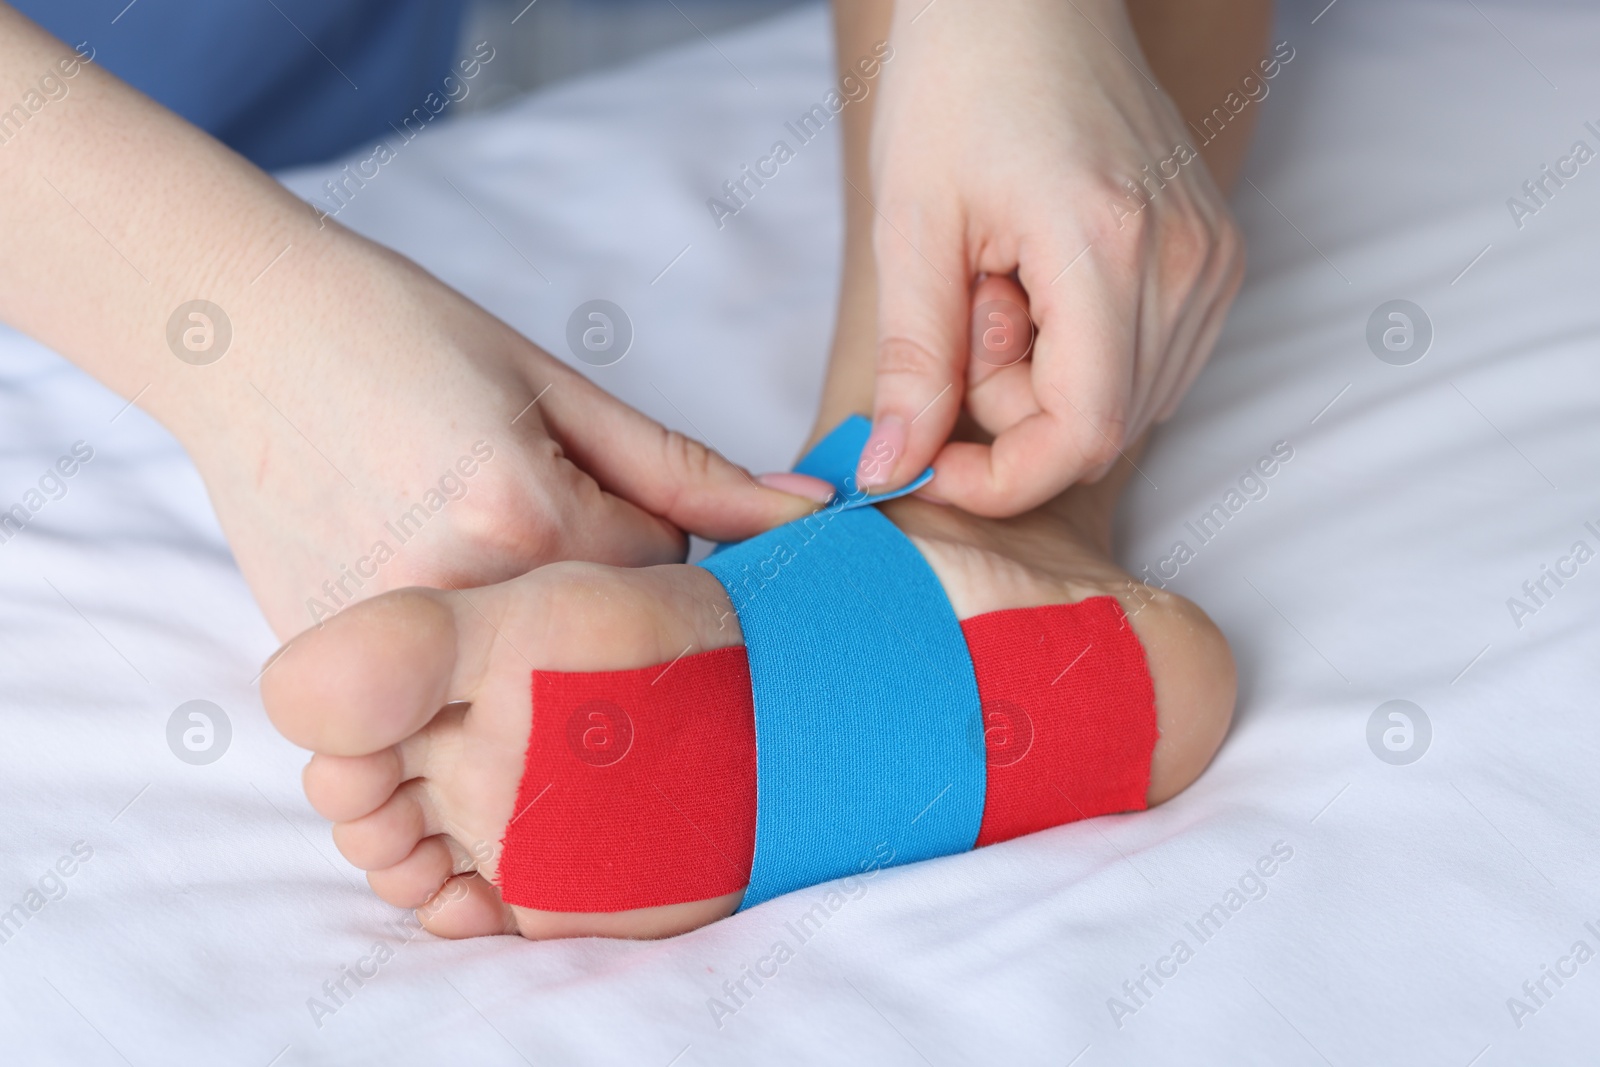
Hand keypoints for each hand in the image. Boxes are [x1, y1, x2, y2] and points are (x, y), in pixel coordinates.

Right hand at [188, 240, 830, 638]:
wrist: (240, 336)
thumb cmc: (402, 335)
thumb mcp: (557, 385)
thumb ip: (688, 470)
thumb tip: (810, 513)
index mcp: (529, 518)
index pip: (669, 584)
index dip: (657, 540)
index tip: (611, 498)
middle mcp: (464, 601)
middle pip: (609, 650)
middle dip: (610, 605)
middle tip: (551, 525)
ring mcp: (391, 649)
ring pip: (531, 688)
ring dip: (539, 643)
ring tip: (480, 547)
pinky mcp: (340, 673)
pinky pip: (452, 705)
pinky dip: (470, 667)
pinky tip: (432, 579)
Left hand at [856, 0, 1244, 514]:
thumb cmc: (960, 84)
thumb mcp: (912, 225)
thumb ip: (912, 361)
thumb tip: (895, 470)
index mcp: (1111, 248)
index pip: (1083, 436)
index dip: (1003, 479)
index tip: (933, 463)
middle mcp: (1188, 263)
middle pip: (1100, 429)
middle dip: (1011, 409)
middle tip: (968, 304)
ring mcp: (1212, 261)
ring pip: (1126, 406)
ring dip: (1045, 381)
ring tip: (1003, 283)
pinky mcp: (1213, 258)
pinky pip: (1145, 365)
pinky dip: (1079, 354)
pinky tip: (1041, 281)